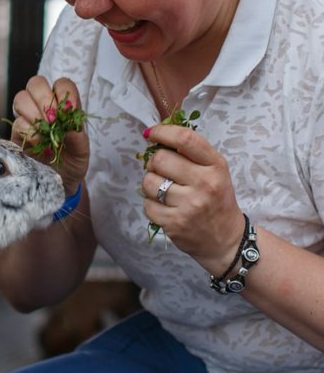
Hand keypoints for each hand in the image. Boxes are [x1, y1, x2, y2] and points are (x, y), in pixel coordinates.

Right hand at [11, 75, 88, 195]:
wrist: (58, 182)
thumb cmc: (72, 162)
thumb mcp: (82, 154)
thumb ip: (80, 141)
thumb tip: (73, 130)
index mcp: (64, 105)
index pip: (62, 84)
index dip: (64, 93)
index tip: (70, 110)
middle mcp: (44, 107)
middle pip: (36, 83)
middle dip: (44, 98)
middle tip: (53, 119)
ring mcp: (28, 118)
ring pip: (21, 98)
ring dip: (33, 112)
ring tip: (45, 131)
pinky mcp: (17, 133)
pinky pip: (17, 122)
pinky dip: (29, 131)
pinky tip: (39, 142)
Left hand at [141, 122, 244, 274]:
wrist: (226, 240)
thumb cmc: (217, 200)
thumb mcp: (215, 171)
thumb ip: (191, 153)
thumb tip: (155, 134)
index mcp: (215, 166)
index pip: (185, 139)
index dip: (162, 132)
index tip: (151, 133)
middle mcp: (204, 184)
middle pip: (160, 159)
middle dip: (154, 162)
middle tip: (161, 170)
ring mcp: (189, 205)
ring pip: (149, 181)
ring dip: (151, 183)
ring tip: (163, 190)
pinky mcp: (175, 223)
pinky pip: (147, 204)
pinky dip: (151, 204)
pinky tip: (165, 207)